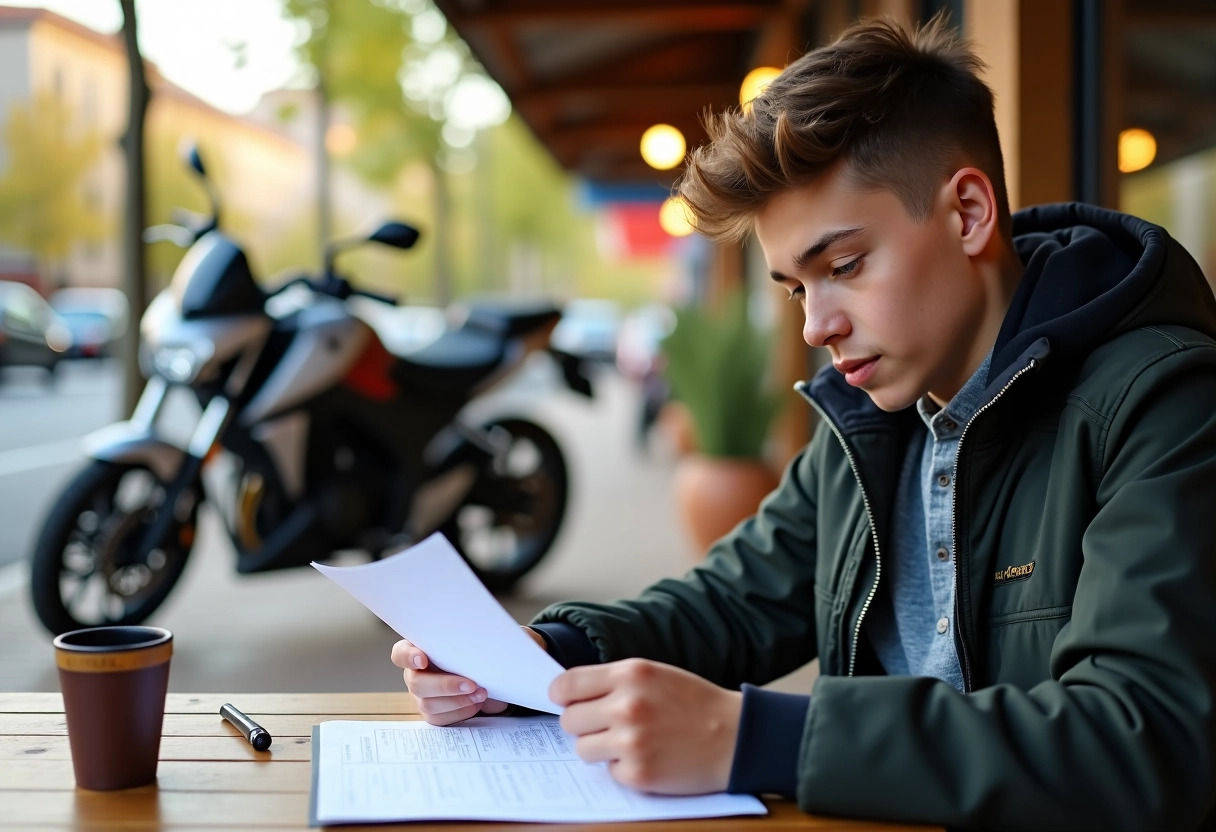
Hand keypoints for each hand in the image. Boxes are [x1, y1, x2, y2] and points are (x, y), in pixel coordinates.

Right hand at [391, 627, 547, 724]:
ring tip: (481, 695)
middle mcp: (416, 674)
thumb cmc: (478, 650)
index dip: (408, 657)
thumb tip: (497, 653)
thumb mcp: (482, 641)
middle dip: (445, 686)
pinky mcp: (433, 713)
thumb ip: (484, 641)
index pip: (401, 653)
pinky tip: (476, 704)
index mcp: (419, 650)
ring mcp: (422, 696)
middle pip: (416, 683)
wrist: (486, 672)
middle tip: (471, 684)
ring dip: (457, 701)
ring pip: (428, 704)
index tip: (423, 659)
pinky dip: (460, 712)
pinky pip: (440, 719)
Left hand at [550, 659, 742, 794]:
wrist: (735, 736)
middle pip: (569, 720)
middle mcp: (626, 706)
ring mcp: (631, 742)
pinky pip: (609, 772)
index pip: (567, 684)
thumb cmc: (694, 703)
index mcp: (630, 674)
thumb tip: (567, 693)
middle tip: (608, 726)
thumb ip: (613, 681)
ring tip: (630, 742)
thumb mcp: (654, 674)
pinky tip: (649, 757)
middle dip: (584, 725)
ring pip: (582, 749)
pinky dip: (624, 768)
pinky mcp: (639, 774)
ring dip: (600, 749)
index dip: (562, 695)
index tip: (567, 701)